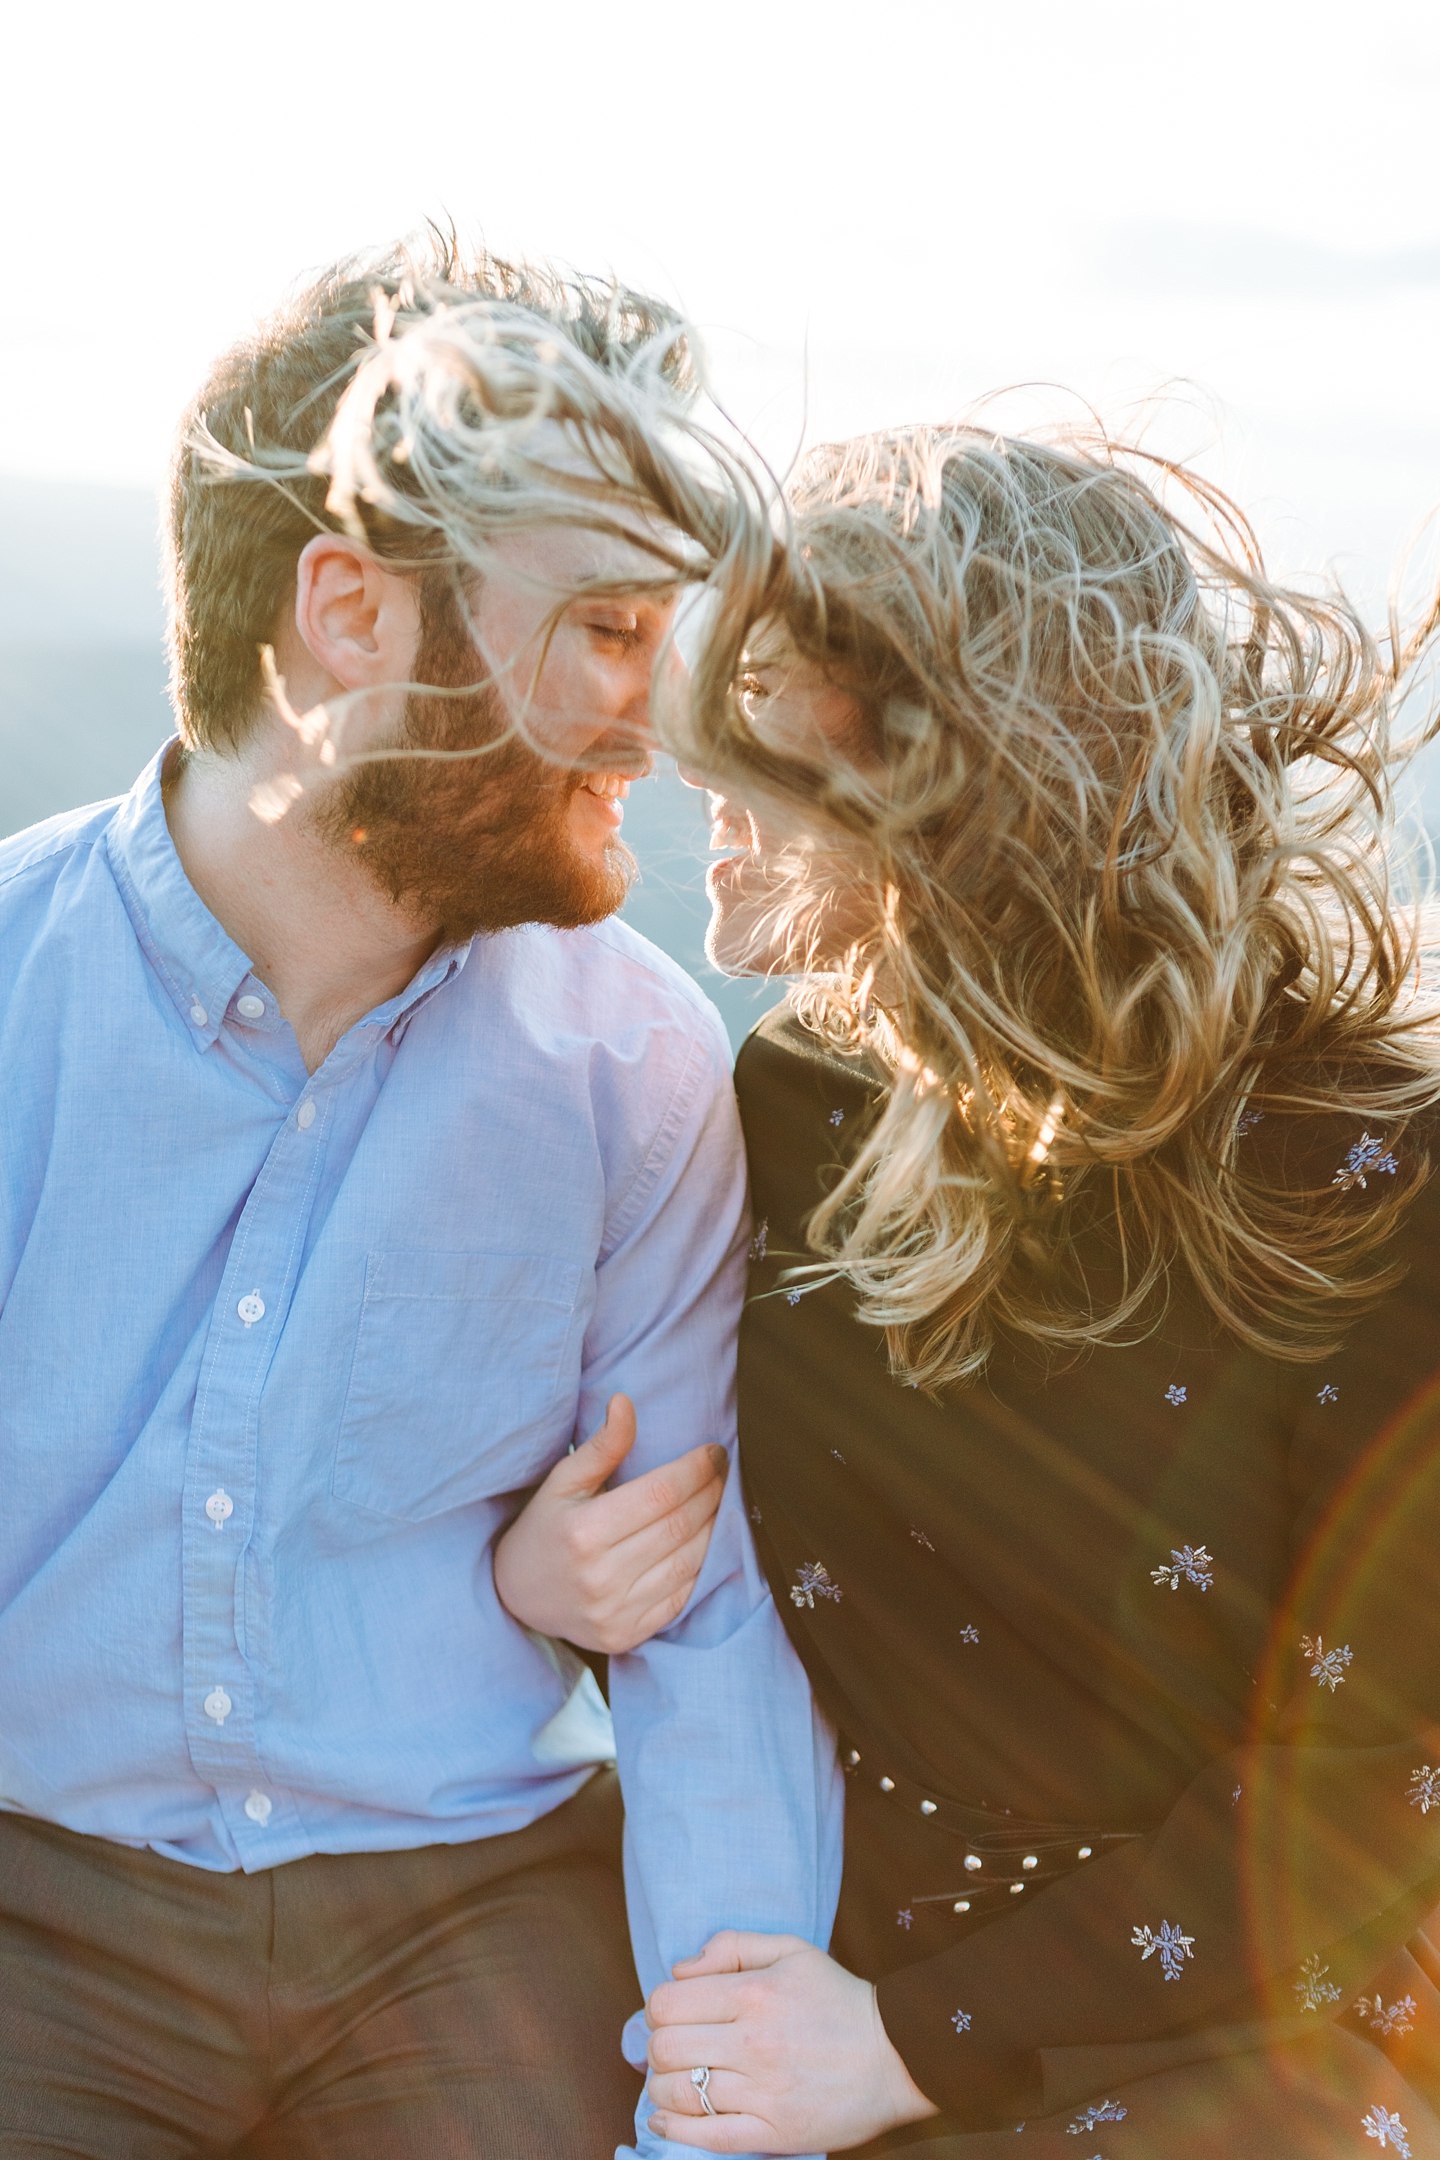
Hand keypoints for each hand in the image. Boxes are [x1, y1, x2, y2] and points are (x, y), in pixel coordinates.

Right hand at [492, 1395, 727, 1652]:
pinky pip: (683, 1598)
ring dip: (716, 1527)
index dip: (696, 1470)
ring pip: (689, 1562)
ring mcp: (616, 1612)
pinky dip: (703, 1567)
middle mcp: (601, 1576)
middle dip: (711, 1493)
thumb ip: (601, 1445)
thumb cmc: (545, 1528)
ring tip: (719, 1502)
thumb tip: (625, 1401)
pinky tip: (707, 1541)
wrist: (516, 1597)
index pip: (660, 1494)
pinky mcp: (627, 1636)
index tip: (714, 1452)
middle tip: (722, 1473)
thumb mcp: (563, 1481)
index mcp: (584, 1532)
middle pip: (680, 1526)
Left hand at [644, 1930, 938, 2153]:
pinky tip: (664, 2120)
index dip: (658, 2008)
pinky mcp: (773, 2133)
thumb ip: (733, 1946)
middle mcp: (753, 2042)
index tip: (673, 2013)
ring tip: (676, 2081)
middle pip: (664, 2049)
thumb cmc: (840, 1999)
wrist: (898, 2057)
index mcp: (754, 1993)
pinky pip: (705, 2137)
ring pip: (678, 2095)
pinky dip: (673, 2130)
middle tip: (674, 2048)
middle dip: (657, 2047)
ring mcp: (762, 2093)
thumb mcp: (793, 1951)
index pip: (667, 2003)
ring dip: (663, 2088)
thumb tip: (681, 1969)